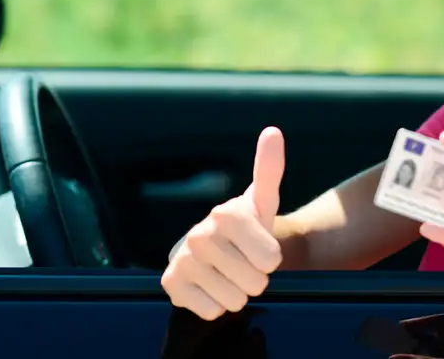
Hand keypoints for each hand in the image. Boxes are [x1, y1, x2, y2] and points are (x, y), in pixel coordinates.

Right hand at [162, 127, 285, 319]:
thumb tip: (273, 131)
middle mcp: (199, 235)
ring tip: (229, 273)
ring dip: (237, 293)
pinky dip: (216, 304)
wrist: (218, 248)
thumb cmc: (247, 226)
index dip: (271, 259)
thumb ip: (269, 169)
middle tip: (245, 262)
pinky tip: (210, 285)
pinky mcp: (170, 285)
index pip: (270, 259)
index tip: (261, 247)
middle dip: (256, 278)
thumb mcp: (263, 200)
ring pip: (234, 301)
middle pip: (255, 283)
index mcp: (226, 213)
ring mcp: (182, 260)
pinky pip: (212, 311)